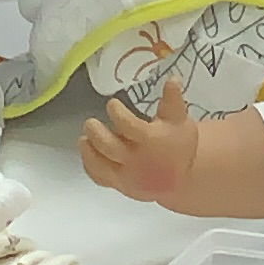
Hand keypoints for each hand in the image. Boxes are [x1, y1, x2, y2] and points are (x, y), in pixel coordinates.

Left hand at [79, 85, 205, 209]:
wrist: (181, 178)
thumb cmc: (178, 144)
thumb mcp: (180, 119)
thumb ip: (172, 100)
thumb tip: (172, 78)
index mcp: (152, 141)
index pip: (129, 126)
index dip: (118, 113)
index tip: (112, 104)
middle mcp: (137, 160)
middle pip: (110, 148)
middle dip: (96, 134)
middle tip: (89, 122)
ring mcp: (127, 176)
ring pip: (101, 166)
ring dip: (88, 152)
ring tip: (82, 139)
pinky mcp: (121, 186)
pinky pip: (100, 179)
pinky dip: (90, 167)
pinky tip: (87, 154)